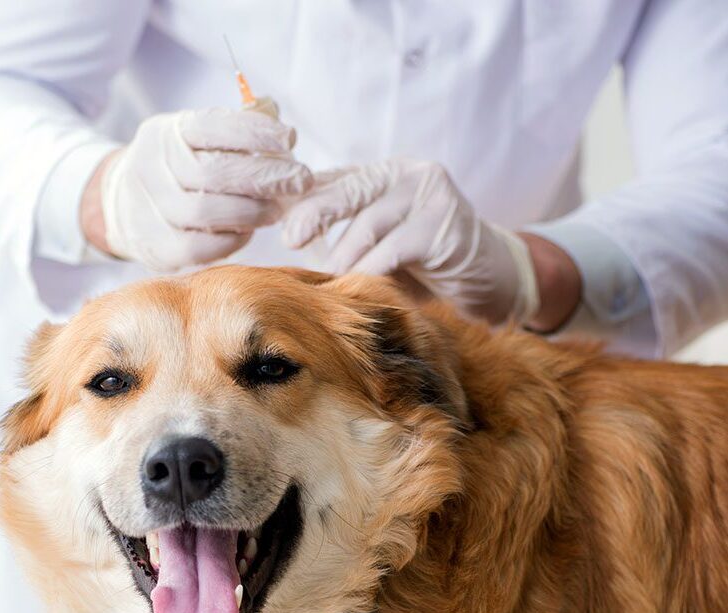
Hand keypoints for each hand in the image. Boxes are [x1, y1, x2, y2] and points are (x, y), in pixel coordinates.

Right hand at [85, 109, 312, 272]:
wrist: (120, 206)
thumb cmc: (175, 168)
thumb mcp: (193, 138)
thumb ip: (234, 133)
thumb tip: (283, 134)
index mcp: (164, 133)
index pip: (212, 128)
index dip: (255, 133)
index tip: (290, 139)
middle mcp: (150, 168)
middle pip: (212, 173)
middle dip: (265, 176)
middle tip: (300, 179)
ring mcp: (148, 210)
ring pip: (206, 211)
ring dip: (252, 210)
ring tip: (277, 208)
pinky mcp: (157, 248)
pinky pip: (202, 247)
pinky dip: (233, 238)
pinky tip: (249, 229)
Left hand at [282, 159, 539, 324]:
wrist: (491, 278)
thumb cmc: (425, 263)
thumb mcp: (380, 241)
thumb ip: (343, 231)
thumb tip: (286, 234)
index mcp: (385, 174)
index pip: (333, 180)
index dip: (301, 198)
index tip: (274, 220)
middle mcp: (407, 174)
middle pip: (347, 192)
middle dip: (313, 215)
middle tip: (290, 238)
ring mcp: (430, 195)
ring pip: (368, 224)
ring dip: (343, 257)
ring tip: (327, 279)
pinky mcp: (444, 225)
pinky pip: (393, 250)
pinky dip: (371, 271)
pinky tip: (359, 285)